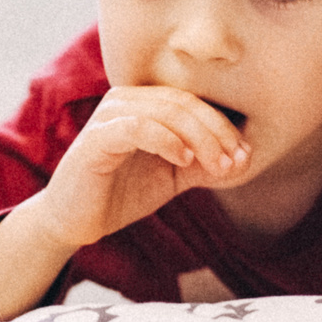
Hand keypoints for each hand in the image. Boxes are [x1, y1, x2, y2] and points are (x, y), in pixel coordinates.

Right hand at [29, 85, 248, 249]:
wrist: (76, 221)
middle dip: (217, 133)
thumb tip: (245, 158)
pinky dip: (165, 139)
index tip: (245, 156)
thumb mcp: (173, 177)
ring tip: (216, 165)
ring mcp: (108, 115)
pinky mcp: (95, 138)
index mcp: (145, 102)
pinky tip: (183, 160)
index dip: (224, 126)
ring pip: (165, 111)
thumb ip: (204, 164)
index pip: (194, 102)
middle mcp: (126, 100)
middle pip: (184, 103)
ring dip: (199, 138)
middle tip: (234, 161)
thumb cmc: (123, 193)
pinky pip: (136, 127)